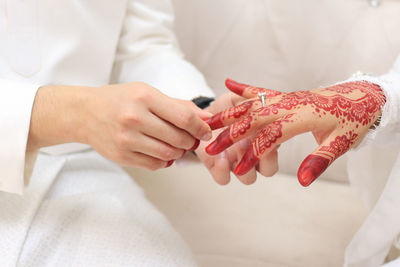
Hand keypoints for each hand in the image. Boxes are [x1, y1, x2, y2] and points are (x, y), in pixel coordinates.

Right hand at [29, 82, 211, 169]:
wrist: (85, 113)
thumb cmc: (119, 100)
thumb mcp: (148, 93)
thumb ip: (178, 106)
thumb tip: (206, 118)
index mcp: (144, 97)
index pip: (183, 117)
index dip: (201, 127)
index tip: (206, 131)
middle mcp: (134, 118)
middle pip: (178, 138)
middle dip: (191, 141)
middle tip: (191, 139)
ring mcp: (126, 139)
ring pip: (169, 154)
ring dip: (179, 152)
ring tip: (176, 144)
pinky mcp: (122, 156)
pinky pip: (155, 164)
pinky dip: (164, 160)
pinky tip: (160, 150)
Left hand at [195, 92, 279, 184]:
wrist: (202, 115)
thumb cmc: (226, 107)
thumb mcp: (239, 100)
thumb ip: (249, 97)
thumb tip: (258, 92)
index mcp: (264, 138)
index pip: (277, 150)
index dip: (275, 145)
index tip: (266, 133)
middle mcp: (253, 155)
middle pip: (269, 170)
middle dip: (265, 160)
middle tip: (255, 144)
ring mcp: (237, 163)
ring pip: (249, 179)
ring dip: (244, 167)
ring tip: (235, 149)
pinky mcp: (218, 168)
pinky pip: (223, 179)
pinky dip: (222, 170)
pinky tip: (219, 157)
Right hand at [205, 78, 384, 185]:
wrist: (363, 96)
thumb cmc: (354, 119)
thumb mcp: (342, 143)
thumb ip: (319, 161)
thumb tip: (303, 181)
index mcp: (303, 116)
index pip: (271, 136)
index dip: (254, 154)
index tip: (239, 169)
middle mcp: (289, 104)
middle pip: (253, 119)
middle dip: (230, 135)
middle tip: (209, 149)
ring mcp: (285, 97)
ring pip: (250, 104)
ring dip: (228, 114)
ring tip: (208, 122)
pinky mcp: (285, 95)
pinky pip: (260, 90)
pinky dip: (243, 88)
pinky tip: (228, 82)